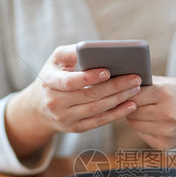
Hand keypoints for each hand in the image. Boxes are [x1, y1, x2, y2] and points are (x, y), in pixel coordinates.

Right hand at [6, 44, 141, 157]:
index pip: (70, 82)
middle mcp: (55, 103)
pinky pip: (99, 122)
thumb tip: (98, 48)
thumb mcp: (57, 60)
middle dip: (114, 87)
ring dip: (119, 100)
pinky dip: (117, 114)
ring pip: (96, 110)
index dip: (89, 78)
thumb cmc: (55, 75)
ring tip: (135, 89)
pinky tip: (131, 105)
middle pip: (89, 96)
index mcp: (49, 82)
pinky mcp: (75, 128)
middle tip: (134, 78)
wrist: (40, 106)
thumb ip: (74, 51)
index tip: (108, 71)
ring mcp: (65, 118)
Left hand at [126, 76, 175, 153]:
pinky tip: (154, 121)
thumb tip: (117, 82)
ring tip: (144, 109)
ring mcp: (165, 132)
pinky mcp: (163, 144)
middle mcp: (166, 115)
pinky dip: (143, 127)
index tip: (121, 89)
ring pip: (133, 123)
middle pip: (131, 110)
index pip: (133, 94)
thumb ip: (145, 83)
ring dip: (134, 116)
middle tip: (131, 99)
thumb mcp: (168, 83)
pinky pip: (141, 133)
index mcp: (166, 94)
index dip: (126, 92)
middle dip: (129, 105)